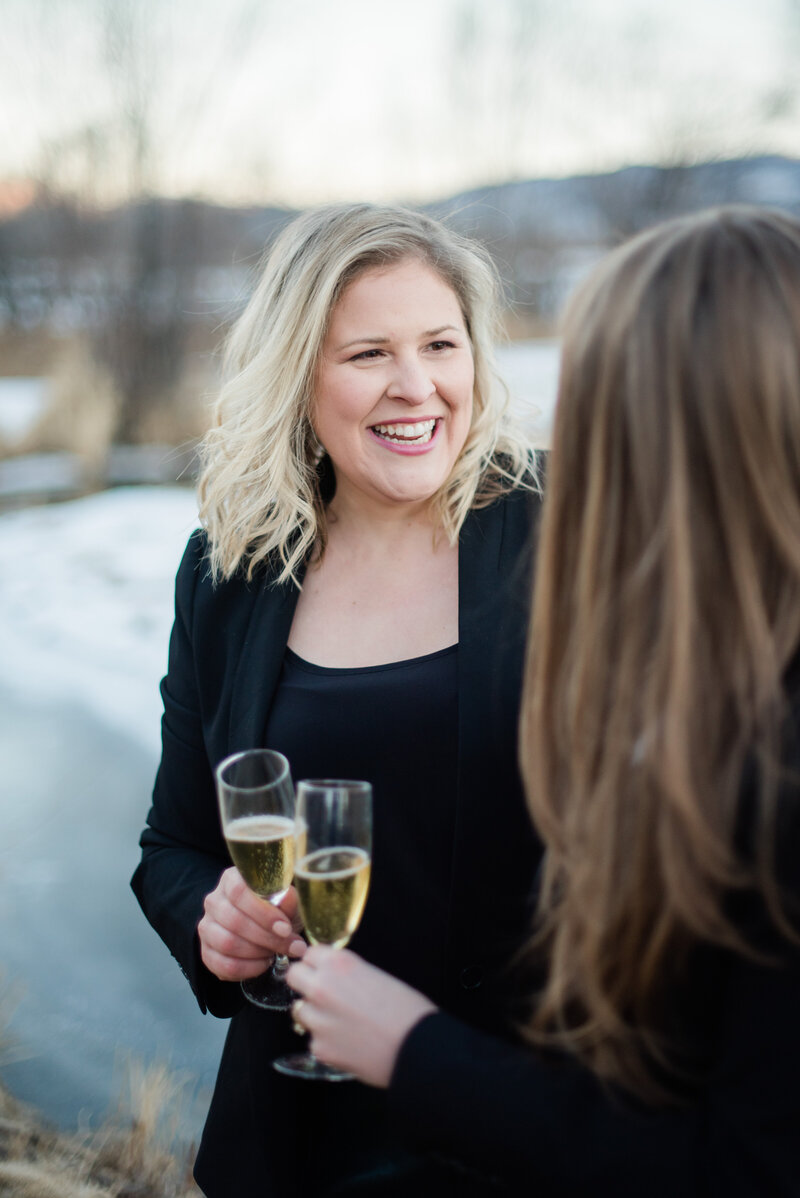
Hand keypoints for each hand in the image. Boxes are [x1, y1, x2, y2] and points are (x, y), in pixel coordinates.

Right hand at [198, 867, 306, 981]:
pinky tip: (263, 964)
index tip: (285, 928)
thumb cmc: (278, 911)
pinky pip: (223, 965)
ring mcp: (207, 927)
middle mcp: (214, 901)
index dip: (263, 913)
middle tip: (289, 946)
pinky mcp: (206, 951)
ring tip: (275, 953)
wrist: (268, 930)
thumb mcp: (288, 902)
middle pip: (234, 920)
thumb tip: (286, 899)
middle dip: (266, 938)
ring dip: (257, 953)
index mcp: (231, 880)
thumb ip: (288, 899)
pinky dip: (248, 969)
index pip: (239, 892)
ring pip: (227, 943)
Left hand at [287, 948, 436, 1087]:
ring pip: (300, 1010)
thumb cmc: (407, 1011)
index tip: (325, 970)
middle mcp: (322, 988)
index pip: (310, 953)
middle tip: (324, 993)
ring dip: (315, 1014)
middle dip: (306, 982)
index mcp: (339, 964)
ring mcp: (318, 1020)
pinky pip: (314, 1040)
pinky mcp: (320, 1048)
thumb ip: (349, 974)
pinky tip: (348, 1042)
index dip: (320, 963)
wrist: (417, 1048)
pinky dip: (327, 1041)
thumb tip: (338, 979)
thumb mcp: (378, 976)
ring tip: (341, 1022)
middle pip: (294, 976)